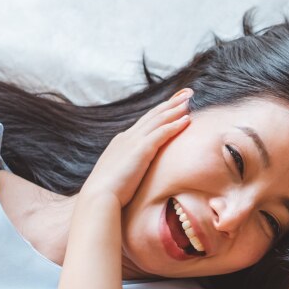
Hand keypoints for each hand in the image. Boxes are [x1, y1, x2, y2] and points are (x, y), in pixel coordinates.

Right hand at [79, 89, 192, 205]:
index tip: (173, 103)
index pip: (144, 122)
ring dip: (175, 109)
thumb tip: (135, 172)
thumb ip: (127, 167)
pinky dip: (175, 125)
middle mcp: (127, 137)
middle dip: (171, 102)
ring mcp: (133, 141)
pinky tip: (187, 119)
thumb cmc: (108, 192)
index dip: (160, 111)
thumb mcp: (118, 173)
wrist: (98, 196)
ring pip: (159, 119)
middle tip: (187, 92)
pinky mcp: (141, 150)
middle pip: (153, 115)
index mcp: (122, 142)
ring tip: (190, 100)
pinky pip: (162, 133)